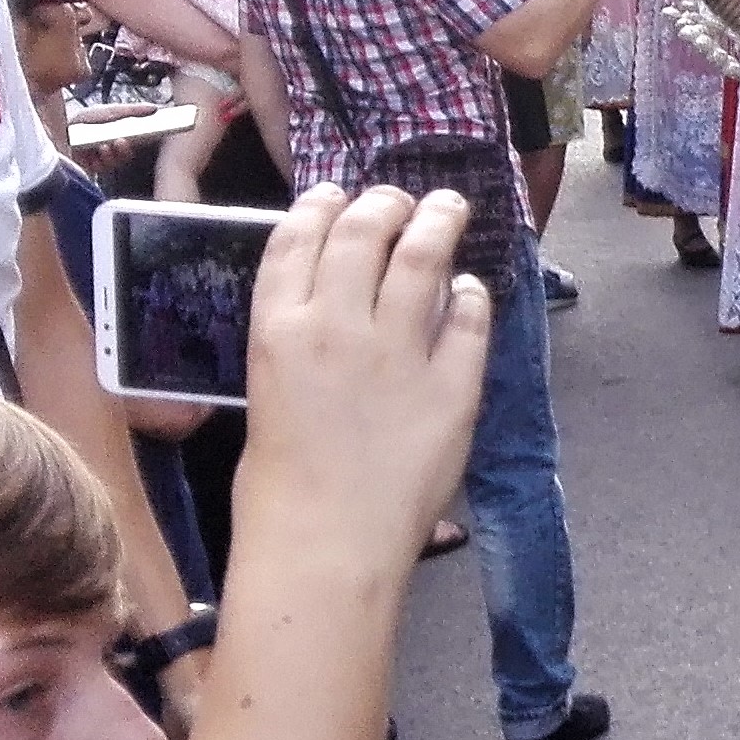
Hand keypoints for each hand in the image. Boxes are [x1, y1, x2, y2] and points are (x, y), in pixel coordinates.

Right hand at [235, 186, 492, 588]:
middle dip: (386, 205)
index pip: (297, 241)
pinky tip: (471, 289)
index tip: (336, 194)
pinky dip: (471, 296)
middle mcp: (337, 326)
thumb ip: (298, 345)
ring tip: (450, 208)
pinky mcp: (453, 384)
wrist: (324, 545)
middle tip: (402, 199)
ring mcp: (399, 352)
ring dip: (439, 223)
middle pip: (365, 235)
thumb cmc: (280, 488)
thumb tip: (330, 311)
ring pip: (424, 258)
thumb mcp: (267, 394)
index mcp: (278, 330)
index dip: (319, 208)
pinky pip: (468, 320)